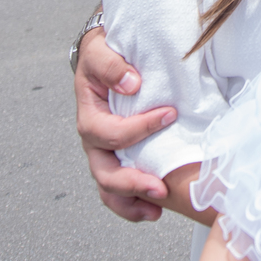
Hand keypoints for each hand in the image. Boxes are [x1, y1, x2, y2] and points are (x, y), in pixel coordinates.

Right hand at [74, 28, 176, 222]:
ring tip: (157, 210)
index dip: (139, 128)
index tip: (171, 114)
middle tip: (160, 187)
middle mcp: (93, 138)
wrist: (105, 55)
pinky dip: (132, 205)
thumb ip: (110, 64)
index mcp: (89, 112)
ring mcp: (103, 152)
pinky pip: (117, 192)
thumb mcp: (100, 49)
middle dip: (132, 182)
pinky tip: (152, 212)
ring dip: (131, 201)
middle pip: (103, 171)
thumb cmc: (105, 51)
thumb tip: (130, 83)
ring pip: (108, 188)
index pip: (108, 131)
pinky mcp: (116, 158)